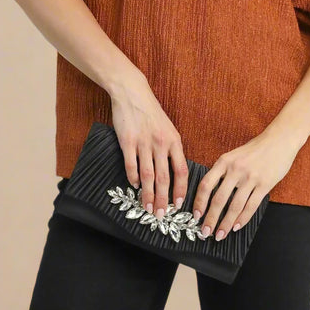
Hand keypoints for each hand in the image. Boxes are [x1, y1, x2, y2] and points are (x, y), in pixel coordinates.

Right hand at [110, 71, 188, 220]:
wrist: (133, 93)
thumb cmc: (151, 113)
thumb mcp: (168, 128)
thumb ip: (171, 149)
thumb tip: (174, 174)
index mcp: (174, 140)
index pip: (181, 170)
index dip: (181, 190)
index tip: (178, 204)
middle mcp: (161, 143)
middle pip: (164, 178)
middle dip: (163, 200)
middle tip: (161, 215)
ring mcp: (144, 143)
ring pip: (148, 176)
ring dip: (148, 195)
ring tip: (148, 208)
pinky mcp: (128, 141)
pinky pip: (131, 165)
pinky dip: (133, 178)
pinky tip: (135, 186)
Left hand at [192, 129, 299, 240]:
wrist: (279, 140)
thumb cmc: (256, 149)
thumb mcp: (234, 155)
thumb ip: (223, 171)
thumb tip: (211, 193)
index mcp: (224, 161)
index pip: (206, 184)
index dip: (199, 202)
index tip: (196, 215)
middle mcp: (235, 170)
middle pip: (219, 199)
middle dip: (211, 219)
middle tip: (205, 232)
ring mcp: (250, 178)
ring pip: (234, 206)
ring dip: (226, 224)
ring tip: (220, 234)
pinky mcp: (264, 185)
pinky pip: (251, 206)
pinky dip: (242, 219)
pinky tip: (236, 226)